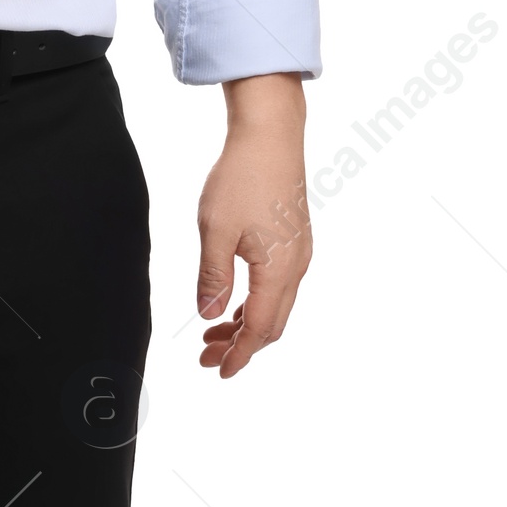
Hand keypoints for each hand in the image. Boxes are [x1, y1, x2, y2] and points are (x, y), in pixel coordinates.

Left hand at [195, 74, 311, 378]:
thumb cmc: (242, 177)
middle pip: (273, 323)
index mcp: (280, 270)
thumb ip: (213, 278)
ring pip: (277, 305)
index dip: (239, 354)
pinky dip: (256, 302)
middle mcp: (297, 266)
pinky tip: (234, 301)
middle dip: (241, 344)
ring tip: (213, 332)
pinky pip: (279, 286)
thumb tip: (209, 315)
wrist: (271, 134)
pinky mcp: (295, 240)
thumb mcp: (215, 231)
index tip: (217, 372)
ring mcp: (300, 253)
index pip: (261, 329)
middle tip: (206, 356)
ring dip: (247, 323)